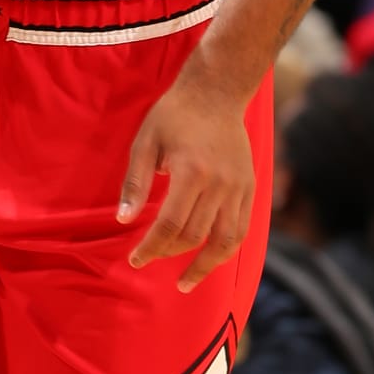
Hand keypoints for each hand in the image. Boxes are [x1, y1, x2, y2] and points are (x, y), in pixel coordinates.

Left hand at [118, 73, 255, 292]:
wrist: (217, 91)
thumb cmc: (175, 114)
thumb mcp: (145, 142)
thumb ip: (135, 183)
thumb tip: (123, 219)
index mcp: (192, 172)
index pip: (170, 225)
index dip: (151, 247)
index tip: (135, 259)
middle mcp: (220, 184)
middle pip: (195, 236)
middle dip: (169, 254)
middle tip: (149, 260)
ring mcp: (239, 188)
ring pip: (225, 241)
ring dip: (204, 265)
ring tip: (186, 282)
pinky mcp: (250, 188)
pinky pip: (241, 229)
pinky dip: (226, 249)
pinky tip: (211, 259)